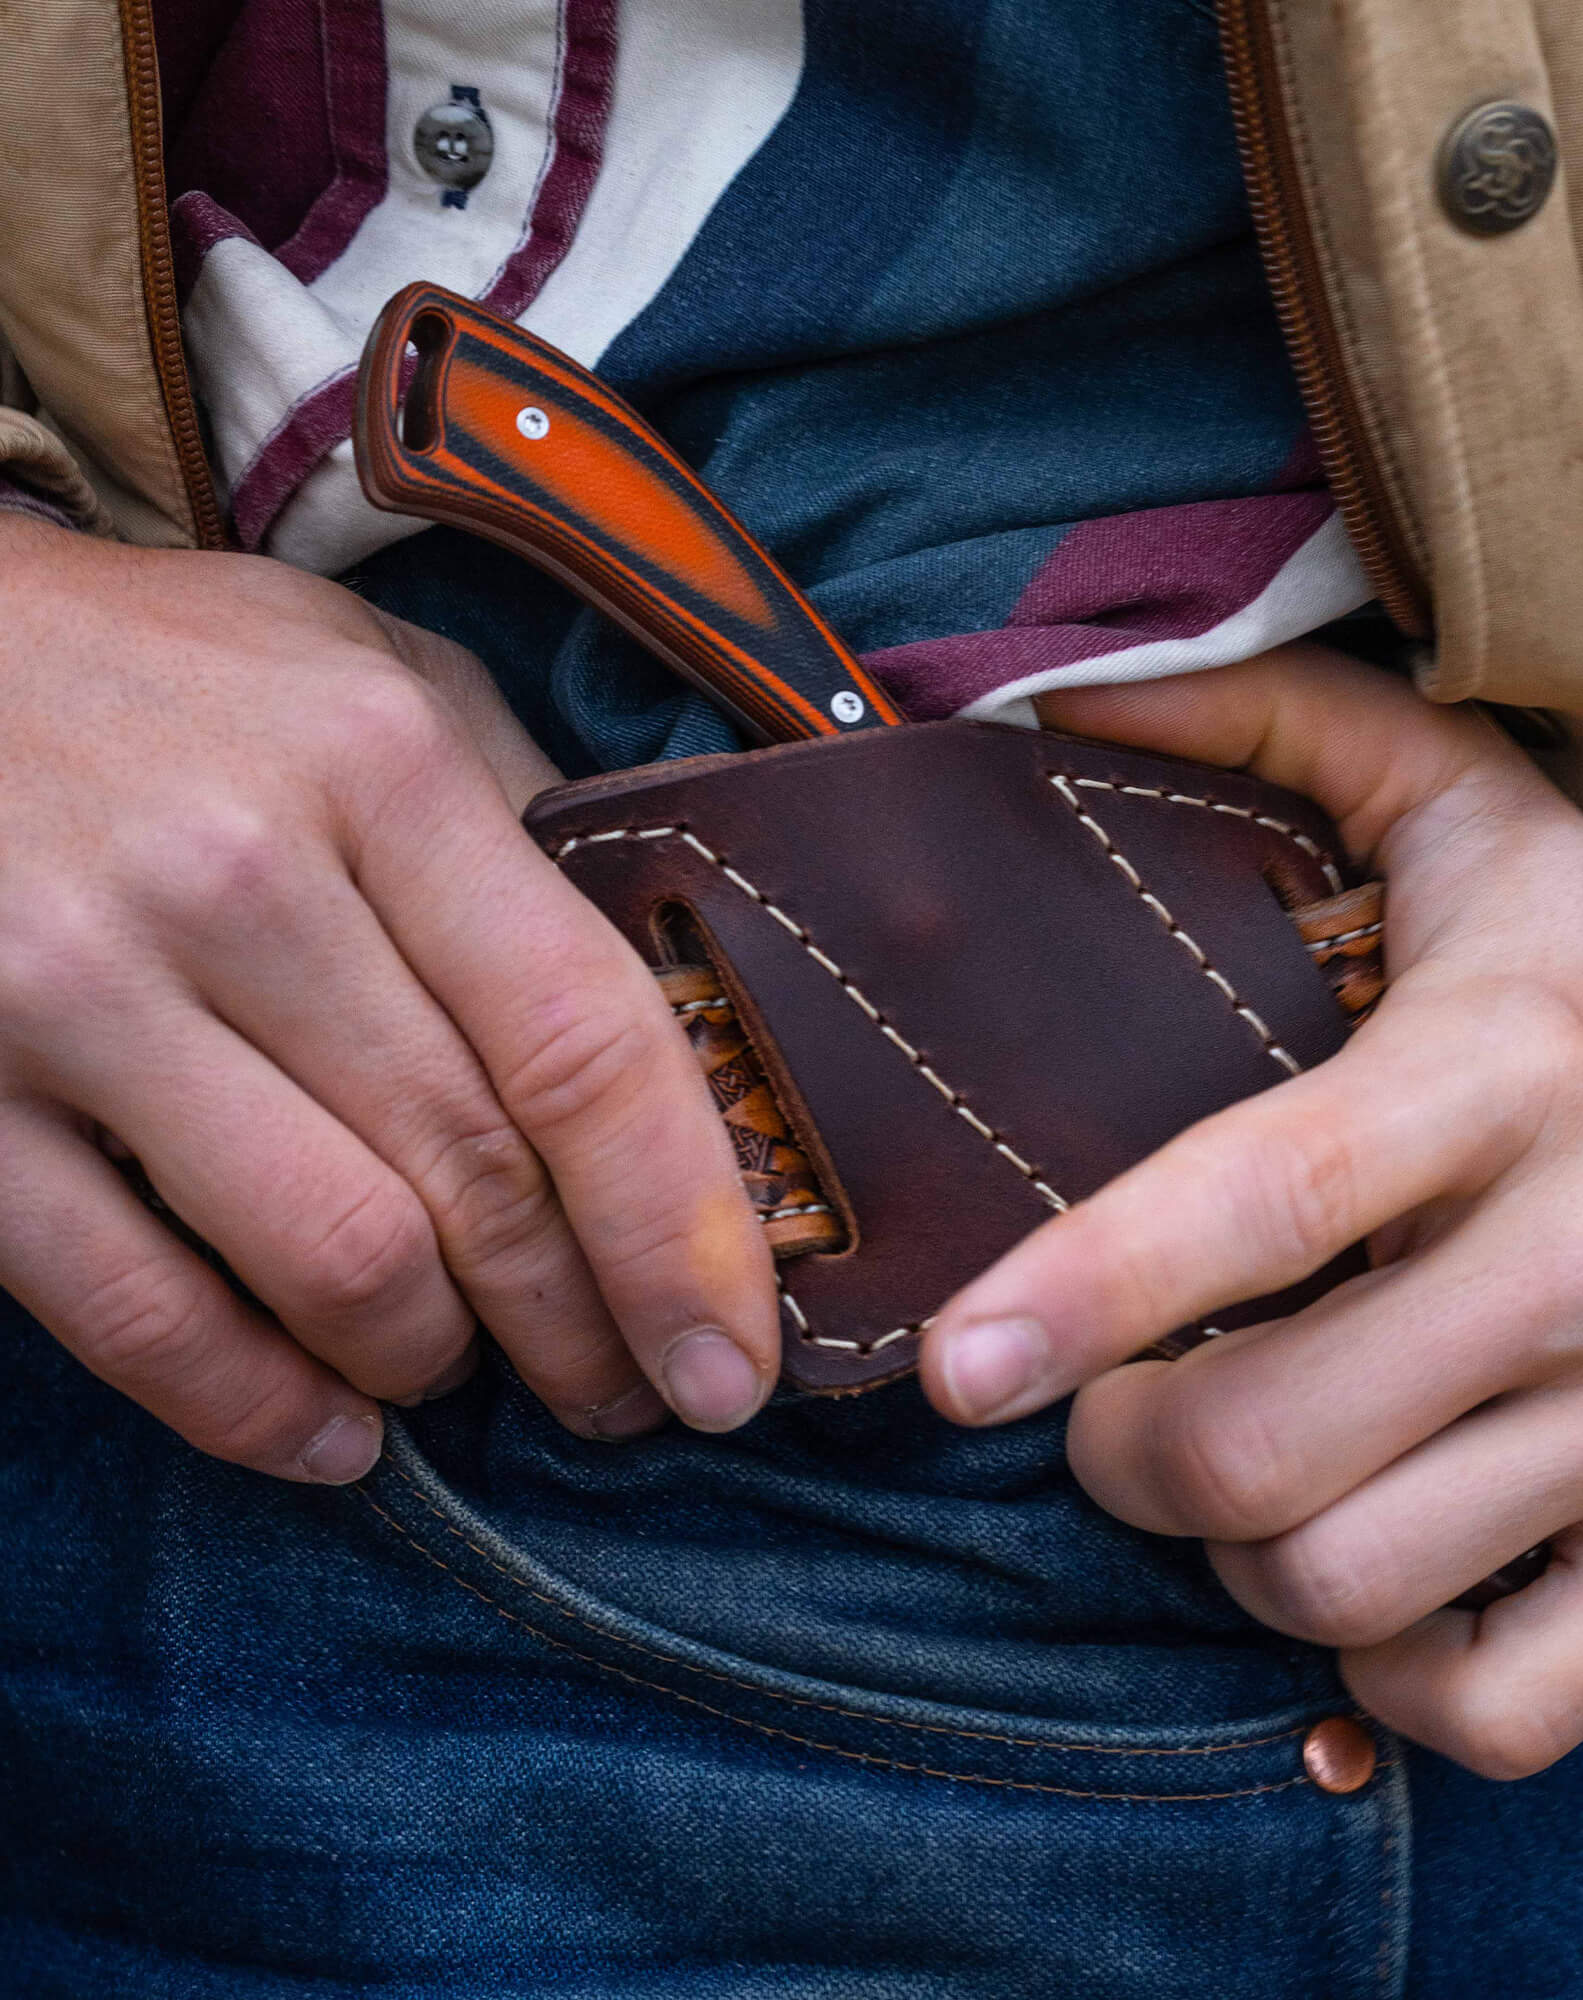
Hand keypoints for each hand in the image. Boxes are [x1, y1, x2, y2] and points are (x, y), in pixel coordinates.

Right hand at [0, 518, 775, 1481]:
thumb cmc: (177, 677)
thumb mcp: (377, 681)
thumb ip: (528, 830)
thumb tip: (683, 1009)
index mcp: (380, 765)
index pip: (584, 1043)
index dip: (683, 1230)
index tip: (736, 1359)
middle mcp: (236, 876)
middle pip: (479, 1173)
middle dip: (584, 1325)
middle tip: (629, 1389)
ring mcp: (75, 987)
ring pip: (335, 1260)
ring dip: (432, 1360)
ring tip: (465, 1368)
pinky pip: (139, 1310)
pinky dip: (256, 1406)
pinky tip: (329, 1434)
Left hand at [920, 646, 1582, 1778]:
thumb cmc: (1572, 974)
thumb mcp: (1452, 807)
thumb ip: (1263, 719)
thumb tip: (1053, 695)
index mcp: (1511, 1064)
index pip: (1263, 1196)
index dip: (1087, 1289)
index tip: (961, 1364)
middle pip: (1265, 1443)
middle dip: (1122, 1450)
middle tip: (1105, 1404)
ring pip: (1345, 1580)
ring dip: (1232, 1549)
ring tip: (1239, 1461)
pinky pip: (1491, 1709)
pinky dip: (1378, 1671)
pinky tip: (1360, 1570)